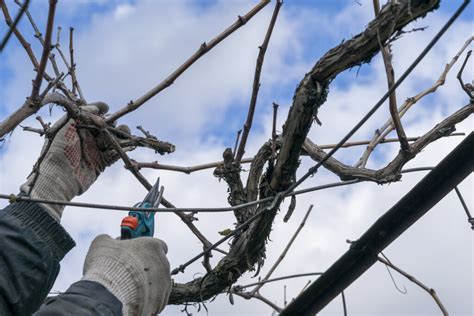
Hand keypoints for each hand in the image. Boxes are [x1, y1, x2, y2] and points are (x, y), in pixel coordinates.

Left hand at [20, 103, 129, 220]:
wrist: (59, 177)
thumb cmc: (58, 150)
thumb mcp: (66, 126)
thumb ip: (82, 113)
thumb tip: (98, 108)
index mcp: (76, 128)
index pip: (90, 115)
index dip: (99, 110)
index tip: (106, 107)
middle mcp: (86, 138)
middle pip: (104, 126)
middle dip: (111, 123)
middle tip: (111, 124)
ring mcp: (94, 150)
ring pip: (112, 139)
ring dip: (120, 135)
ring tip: (124, 133)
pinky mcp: (101, 163)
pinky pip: (115, 154)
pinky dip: (122, 149)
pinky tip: (127, 145)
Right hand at [82, 235, 170, 315]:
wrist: (110, 295)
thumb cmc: (107, 266)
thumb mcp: (102, 244)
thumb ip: (111, 240)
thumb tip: (110, 241)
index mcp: (153, 246)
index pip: (157, 245)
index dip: (145, 249)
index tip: (134, 253)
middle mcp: (163, 264)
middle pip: (157, 264)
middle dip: (145, 268)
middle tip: (128, 272)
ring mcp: (164, 283)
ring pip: (157, 282)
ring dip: (146, 284)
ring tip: (127, 288)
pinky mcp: (161, 301)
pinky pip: (155, 298)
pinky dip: (146, 299)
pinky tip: (131, 298)